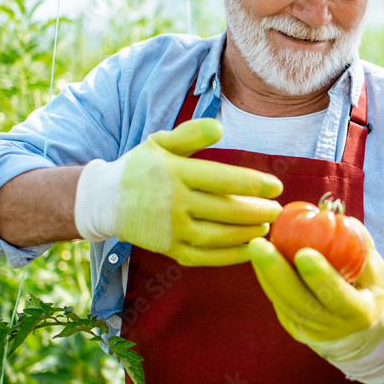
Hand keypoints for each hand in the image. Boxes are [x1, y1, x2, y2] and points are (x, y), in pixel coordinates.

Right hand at [76, 118, 282, 265]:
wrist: (104, 200)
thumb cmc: (140, 167)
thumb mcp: (160, 143)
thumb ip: (190, 134)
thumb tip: (220, 127)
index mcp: (175, 173)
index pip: (223, 179)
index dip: (254, 184)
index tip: (276, 186)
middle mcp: (174, 203)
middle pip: (227, 210)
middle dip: (258, 211)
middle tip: (278, 209)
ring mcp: (171, 229)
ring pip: (220, 236)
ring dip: (249, 232)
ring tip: (267, 225)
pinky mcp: (169, 250)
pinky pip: (207, 257)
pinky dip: (232, 255)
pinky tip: (251, 248)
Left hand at [249, 231, 383, 383]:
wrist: (362, 341)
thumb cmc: (371, 297)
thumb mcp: (378, 276)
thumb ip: (362, 248)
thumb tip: (343, 218)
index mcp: (359, 313)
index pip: (337, 295)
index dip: (320, 276)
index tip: (303, 253)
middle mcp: (331, 326)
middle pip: (299, 300)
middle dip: (276, 271)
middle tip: (260, 245)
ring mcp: (309, 331)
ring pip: (282, 301)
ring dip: (266, 273)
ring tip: (256, 246)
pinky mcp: (293, 328)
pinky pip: (278, 301)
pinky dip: (268, 279)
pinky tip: (261, 258)